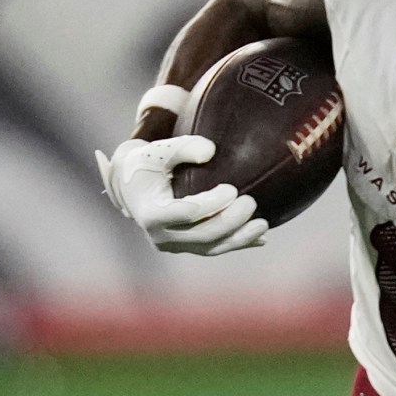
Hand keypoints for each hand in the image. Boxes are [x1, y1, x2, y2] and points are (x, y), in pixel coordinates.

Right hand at [96, 135, 267, 254]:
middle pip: (203, 234)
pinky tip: (260, 238)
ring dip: (240, 238)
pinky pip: (215, 249)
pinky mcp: (186, 247)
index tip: (232, 189)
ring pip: (211, 247)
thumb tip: (210, 151)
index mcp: (151, 212)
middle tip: (251, 202)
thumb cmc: (147, 165)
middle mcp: (160, 235)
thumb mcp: (158, 151)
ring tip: (263, 223)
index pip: (187, 213)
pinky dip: (237, 243)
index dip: (212, 204)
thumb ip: (182, 147)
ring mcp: (174, 245)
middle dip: (231, 220)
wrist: (133, 186)